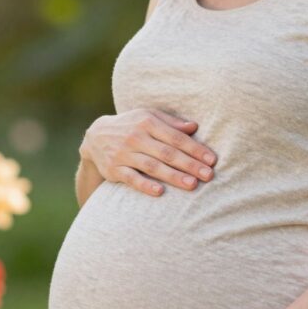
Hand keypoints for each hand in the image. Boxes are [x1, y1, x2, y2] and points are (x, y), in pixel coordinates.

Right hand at [81, 108, 217, 196]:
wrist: (95, 136)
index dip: (195, 149)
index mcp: (147, 122)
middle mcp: (136, 137)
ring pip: (152, 166)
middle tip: (208, 175)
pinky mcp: (114, 169)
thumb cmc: (131, 125)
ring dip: (173, 176)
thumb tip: (194, 127)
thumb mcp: (148, 116)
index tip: (212, 159)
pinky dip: (145, 185)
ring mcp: (124, 154)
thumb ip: (171, 123)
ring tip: (192, 184)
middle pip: (167, 153)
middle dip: (189, 164)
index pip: (176, 137)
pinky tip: (159, 192)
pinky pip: (131, 178)